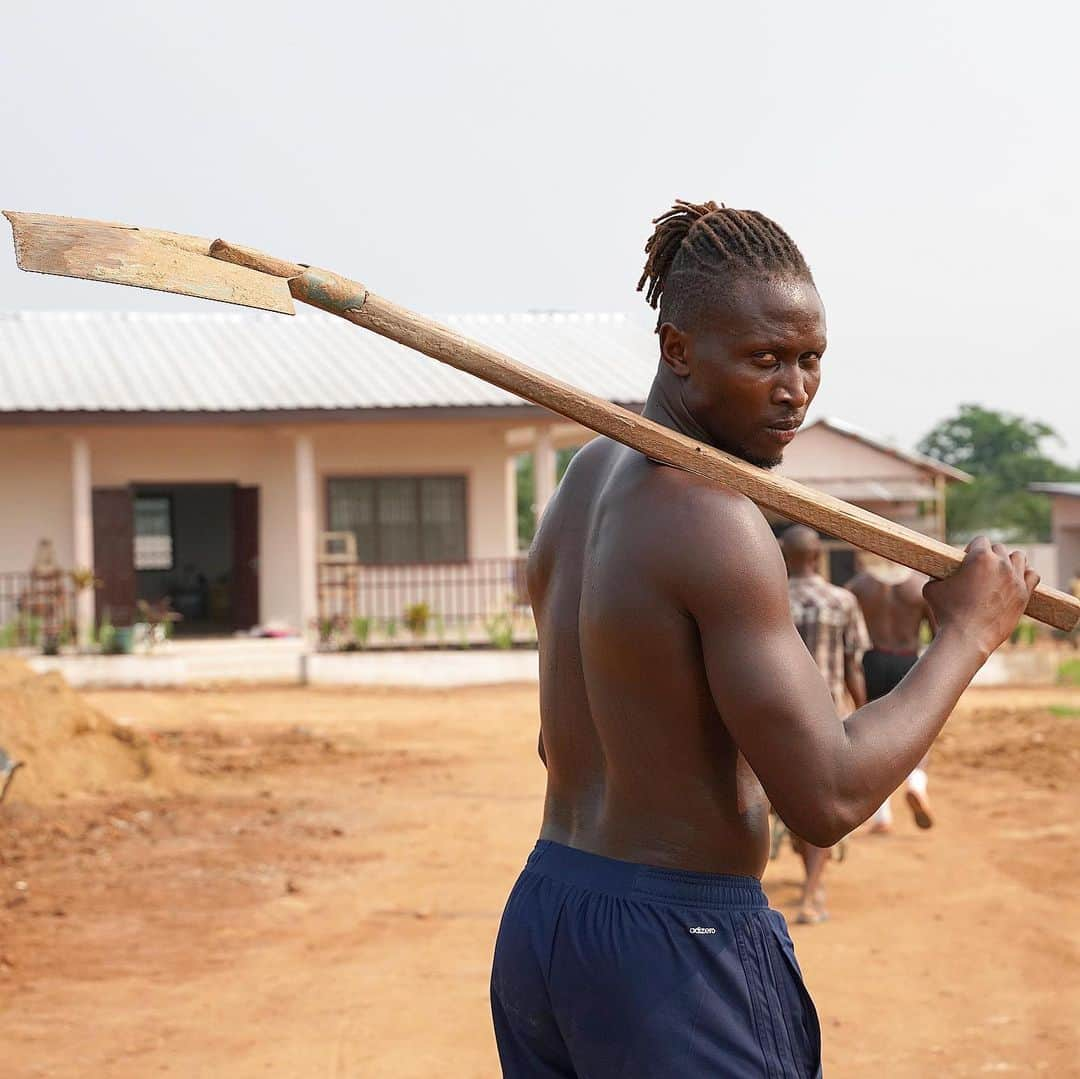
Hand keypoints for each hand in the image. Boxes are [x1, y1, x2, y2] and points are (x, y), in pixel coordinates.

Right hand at [922, 537, 1038, 657]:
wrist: (966, 638)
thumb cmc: (946, 613)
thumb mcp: (932, 587)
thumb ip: (939, 574)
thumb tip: (940, 570)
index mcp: (979, 557)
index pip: (980, 540)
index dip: (971, 549)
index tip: (967, 561)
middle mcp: (1001, 564)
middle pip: (999, 548)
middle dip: (989, 556)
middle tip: (980, 571)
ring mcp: (1015, 579)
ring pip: (1018, 557)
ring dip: (1008, 561)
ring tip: (999, 574)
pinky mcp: (1024, 594)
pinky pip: (1032, 574)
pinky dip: (1025, 575)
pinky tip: (1014, 582)